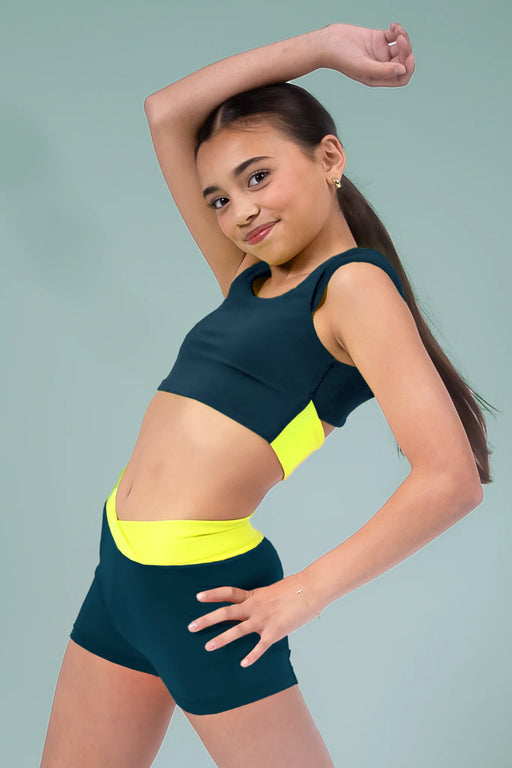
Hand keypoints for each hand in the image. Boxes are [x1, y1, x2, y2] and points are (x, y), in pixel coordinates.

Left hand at [187, 573, 322, 667]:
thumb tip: (257, 603)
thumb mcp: (272, 591)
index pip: (228, 593)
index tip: (197, 597)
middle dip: (207, 620)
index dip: (212, 594)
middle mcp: (254, 607)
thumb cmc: (295, 589)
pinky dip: (252, 656)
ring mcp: (263, 620)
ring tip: (207, 647)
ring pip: (237, 630)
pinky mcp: (274, 632)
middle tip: (191, 627)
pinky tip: (243, 664)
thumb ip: (262, 599)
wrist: (310, 590)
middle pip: (225, 613)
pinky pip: (260, 646)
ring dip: (221, 639)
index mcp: (254, 595)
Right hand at [321, 21, 414, 86]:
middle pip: (402, 61)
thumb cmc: (340, 58)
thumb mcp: (362, 66)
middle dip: (406, 50)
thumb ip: (383, 70)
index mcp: (377, 77)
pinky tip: (393, 26)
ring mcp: (379, 52)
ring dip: (403, 37)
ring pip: (400, 47)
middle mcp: (380, 66)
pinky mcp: (377, 38)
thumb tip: (402, 70)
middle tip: (400, 39)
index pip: (400, 78)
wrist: (327, 42)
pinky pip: (394, 35)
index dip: (408, 68)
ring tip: (396, 31)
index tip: (409, 57)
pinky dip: (398, 30)